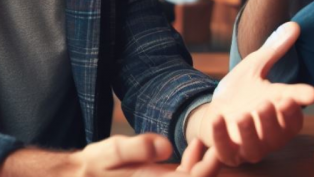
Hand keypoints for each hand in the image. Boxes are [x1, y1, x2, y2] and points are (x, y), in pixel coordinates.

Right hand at [72, 134, 220, 176]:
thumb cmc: (93, 168)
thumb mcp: (110, 153)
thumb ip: (136, 149)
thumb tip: (166, 147)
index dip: (206, 170)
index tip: (215, 150)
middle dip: (211, 168)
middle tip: (221, 142)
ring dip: (204, 165)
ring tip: (205, 142)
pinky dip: (192, 165)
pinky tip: (194, 146)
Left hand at [187, 22, 313, 165]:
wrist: (215, 110)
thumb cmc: (243, 90)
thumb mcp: (256, 66)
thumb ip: (274, 50)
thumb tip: (294, 25)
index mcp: (281, 115)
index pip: (295, 115)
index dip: (300, 106)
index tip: (310, 94)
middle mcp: (270, 136)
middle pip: (278, 135)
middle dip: (272, 120)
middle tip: (268, 102)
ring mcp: (249, 147)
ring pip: (256, 148)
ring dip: (250, 132)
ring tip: (244, 114)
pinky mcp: (228, 153)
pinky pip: (226, 151)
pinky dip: (221, 136)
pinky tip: (217, 117)